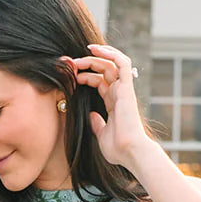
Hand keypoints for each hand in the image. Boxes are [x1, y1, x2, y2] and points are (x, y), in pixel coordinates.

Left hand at [59, 42, 147, 166]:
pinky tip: (96, 49)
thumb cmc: (118, 148)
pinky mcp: (127, 88)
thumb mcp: (102, 135)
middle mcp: (119, 93)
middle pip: (103, 70)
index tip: (70, 76)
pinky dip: (111, 53)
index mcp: (113, 103)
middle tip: (70, 63)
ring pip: (111, 63)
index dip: (85, 76)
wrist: (130, 152)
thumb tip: (91, 115)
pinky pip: (122, 63)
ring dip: (95, 56)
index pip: (99, 81)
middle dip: (86, 63)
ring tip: (80, 55)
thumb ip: (97, 124)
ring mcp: (124, 90)